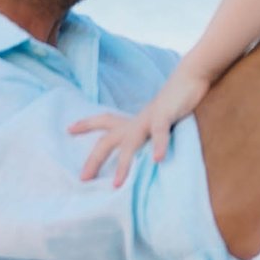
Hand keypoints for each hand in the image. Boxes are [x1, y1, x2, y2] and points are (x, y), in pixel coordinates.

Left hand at [71, 69, 207, 185]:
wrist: (191, 75)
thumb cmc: (177, 99)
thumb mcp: (161, 121)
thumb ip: (152, 136)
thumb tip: (149, 155)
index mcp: (134, 120)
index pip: (104, 121)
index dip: (86, 124)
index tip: (68, 128)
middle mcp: (136, 120)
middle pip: (108, 139)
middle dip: (94, 158)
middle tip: (83, 178)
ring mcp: (149, 118)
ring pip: (130, 142)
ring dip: (123, 163)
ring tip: (117, 184)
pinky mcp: (165, 115)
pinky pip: (159, 131)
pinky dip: (158, 145)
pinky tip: (157, 159)